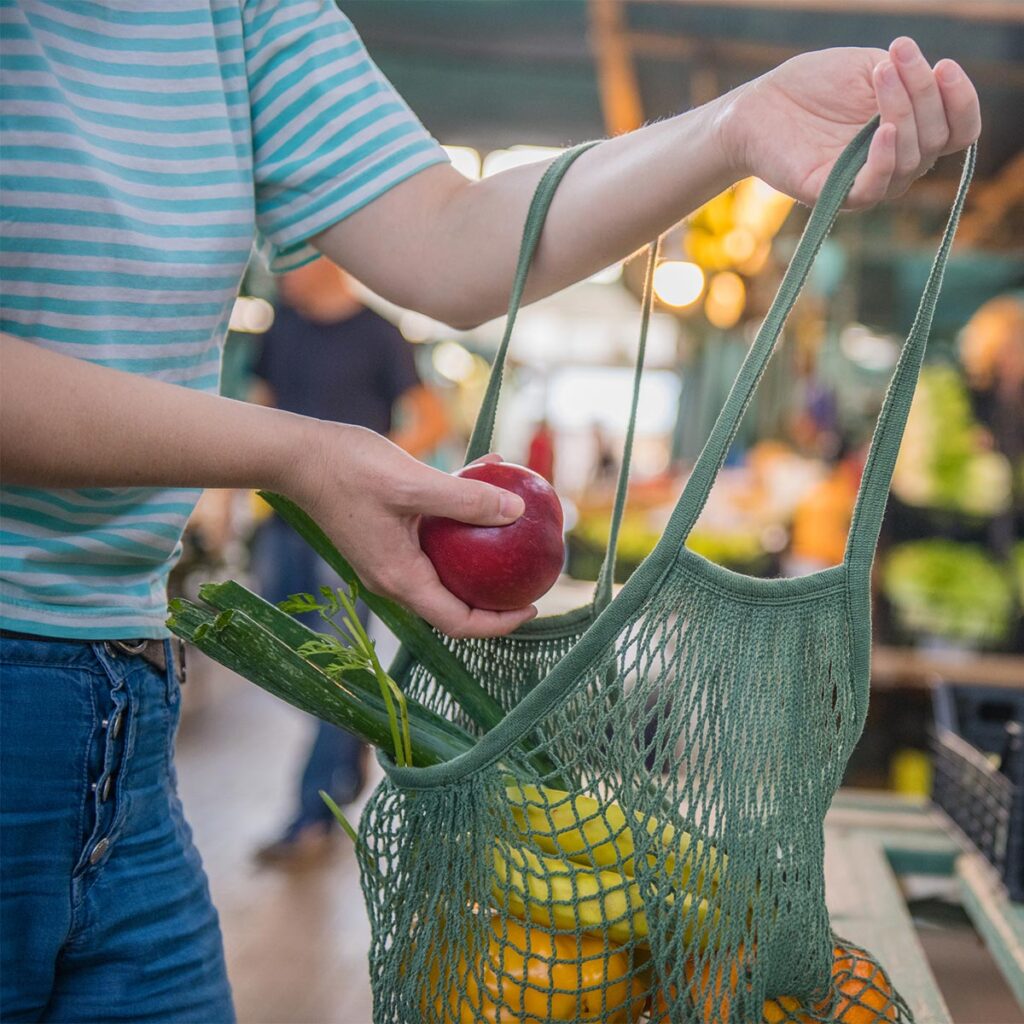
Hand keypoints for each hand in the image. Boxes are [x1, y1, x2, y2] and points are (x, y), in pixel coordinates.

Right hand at [292, 423, 536, 637]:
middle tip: (528, 574)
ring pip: (446, 569)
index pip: (458, 622)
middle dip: (495, 594)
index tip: (532, 607)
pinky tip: (483, 479)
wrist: (298, 456)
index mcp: (400, 578)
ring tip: (514, 527)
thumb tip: (517, 512)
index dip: (499, 623)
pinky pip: (433, 539)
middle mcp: (394, 577)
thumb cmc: (349, 469)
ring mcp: (388, 558)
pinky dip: (459, 519)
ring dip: (479, 552)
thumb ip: (466, 500)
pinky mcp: (386, 536)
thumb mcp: (413, 483)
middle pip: (454, 603)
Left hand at [722, 38, 980, 207]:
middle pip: (936, 140)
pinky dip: (884, 160)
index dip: (961, 101)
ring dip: (903, 111)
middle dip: (923, 91)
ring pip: (910, 161)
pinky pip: (872, 189)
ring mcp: (864, 182)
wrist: (759, 105)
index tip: (944, 65)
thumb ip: (908, 79)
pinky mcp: (832, 195)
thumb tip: (936, 84)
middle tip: (896, 52)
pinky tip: (881, 130)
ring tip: (881, 72)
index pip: (958, 132)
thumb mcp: (870, 68)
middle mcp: (893, 163)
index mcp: (909, 133)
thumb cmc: (813, 86)